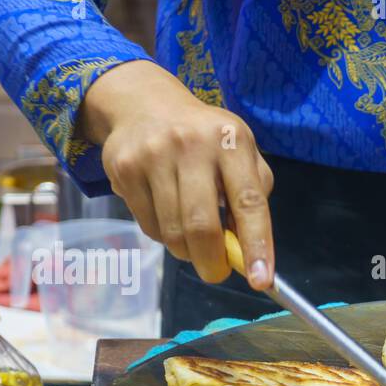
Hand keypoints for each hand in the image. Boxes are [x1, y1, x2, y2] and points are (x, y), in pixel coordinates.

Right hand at [78, 60, 274, 288]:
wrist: (145, 103)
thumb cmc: (206, 139)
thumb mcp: (241, 153)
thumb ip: (252, 197)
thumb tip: (246, 252)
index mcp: (231, 141)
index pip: (249, 202)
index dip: (257, 245)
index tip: (261, 281)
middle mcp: (192, 145)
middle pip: (201, 226)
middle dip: (212, 263)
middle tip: (216, 272)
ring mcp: (153, 155)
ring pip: (172, 232)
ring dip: (187, 251)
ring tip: (193, 241)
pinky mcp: (124, 168)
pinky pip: (148, 225)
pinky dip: (164, 236)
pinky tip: (168, 216)